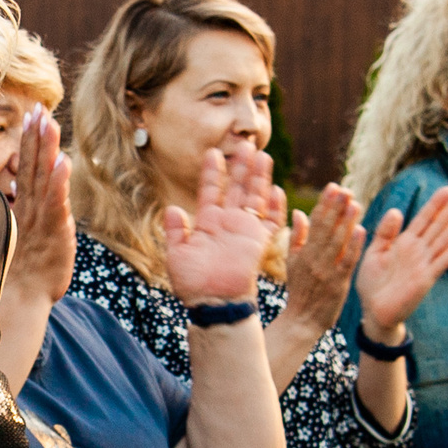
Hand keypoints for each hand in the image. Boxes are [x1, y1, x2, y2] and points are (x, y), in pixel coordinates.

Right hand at [10, 105, 74, 305]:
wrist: (22, 298)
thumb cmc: (23, 268)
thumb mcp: (23, 233)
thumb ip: (25, 208)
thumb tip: (22, 188)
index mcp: (25, 206)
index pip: (27, 166)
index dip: (31, 140)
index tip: (33, 115)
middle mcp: (30, 207)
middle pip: (33, 165)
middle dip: (36, 135)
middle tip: (38, 108)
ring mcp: (40, 218)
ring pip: (43, 177)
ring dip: (46, 149)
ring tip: (49, 123)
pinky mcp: (53, 231)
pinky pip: (56, 202)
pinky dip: (59, 182)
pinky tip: (63, 161)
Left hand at [164, 145, 282, 305]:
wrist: (213, 303)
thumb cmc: (192, 284)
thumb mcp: (177, 254)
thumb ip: (174, 231)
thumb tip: (172, 209)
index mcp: (208, 223)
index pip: (210, 191)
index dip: (212, 173)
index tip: (211, 153)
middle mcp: (228, 223)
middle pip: (236, 188)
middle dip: (241, 167)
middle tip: (245, 144)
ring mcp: (245, 231)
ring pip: (254, 198)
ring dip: (258, 178)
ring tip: (261, 155)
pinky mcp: (259, 242)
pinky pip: (270, 221)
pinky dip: (274, 206)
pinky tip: (274, 188)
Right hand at [278, 184, 363, 334]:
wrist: (303, 321)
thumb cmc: (299, 290)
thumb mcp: (292, 262)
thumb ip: (297, 237)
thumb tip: (299, 212)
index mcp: (303, 252)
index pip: (315, 222)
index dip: (325, 203)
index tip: (334, 186)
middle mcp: (314, 259)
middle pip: (327, 229)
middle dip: (336, 207)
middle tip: (346, 189)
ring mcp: (327, 271)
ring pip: (338, 242)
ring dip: (347, 222)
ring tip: (355, 203)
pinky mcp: (339, 283)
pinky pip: (348, 262)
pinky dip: (355, 246)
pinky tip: (362, 230)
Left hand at [357, 185, 447, 335]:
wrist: (373, 312)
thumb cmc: (372, 283)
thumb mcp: (374, 252)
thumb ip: (385, 232)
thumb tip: (396, 210)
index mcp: (405, 242)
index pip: (424, 218)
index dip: (437, 203)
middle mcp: (418, 251)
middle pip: (439, 225)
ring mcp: (424, 264)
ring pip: (444, 239)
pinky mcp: (426, 279)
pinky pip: (441, 261)